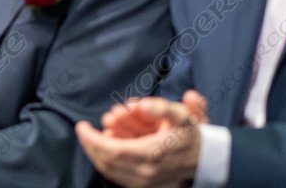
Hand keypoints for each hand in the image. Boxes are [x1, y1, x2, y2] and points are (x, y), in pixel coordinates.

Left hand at [76, 95, 203, 187]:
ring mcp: (144, 182)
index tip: (81, 125)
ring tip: (95, 136)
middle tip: (84, 130)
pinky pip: (118, 177)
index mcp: (151, 154)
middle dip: (91, 144)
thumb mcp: (182, 115)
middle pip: (106, 162)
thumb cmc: (189, 134)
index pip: (111, 151)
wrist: (204, 159)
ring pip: (109, 171)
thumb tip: (143, 104)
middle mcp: (146, 172)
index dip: (92, 139)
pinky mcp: (144, 186)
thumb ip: (163, 107)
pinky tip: (107, 147)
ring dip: (97, 153)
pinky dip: (107, 163)